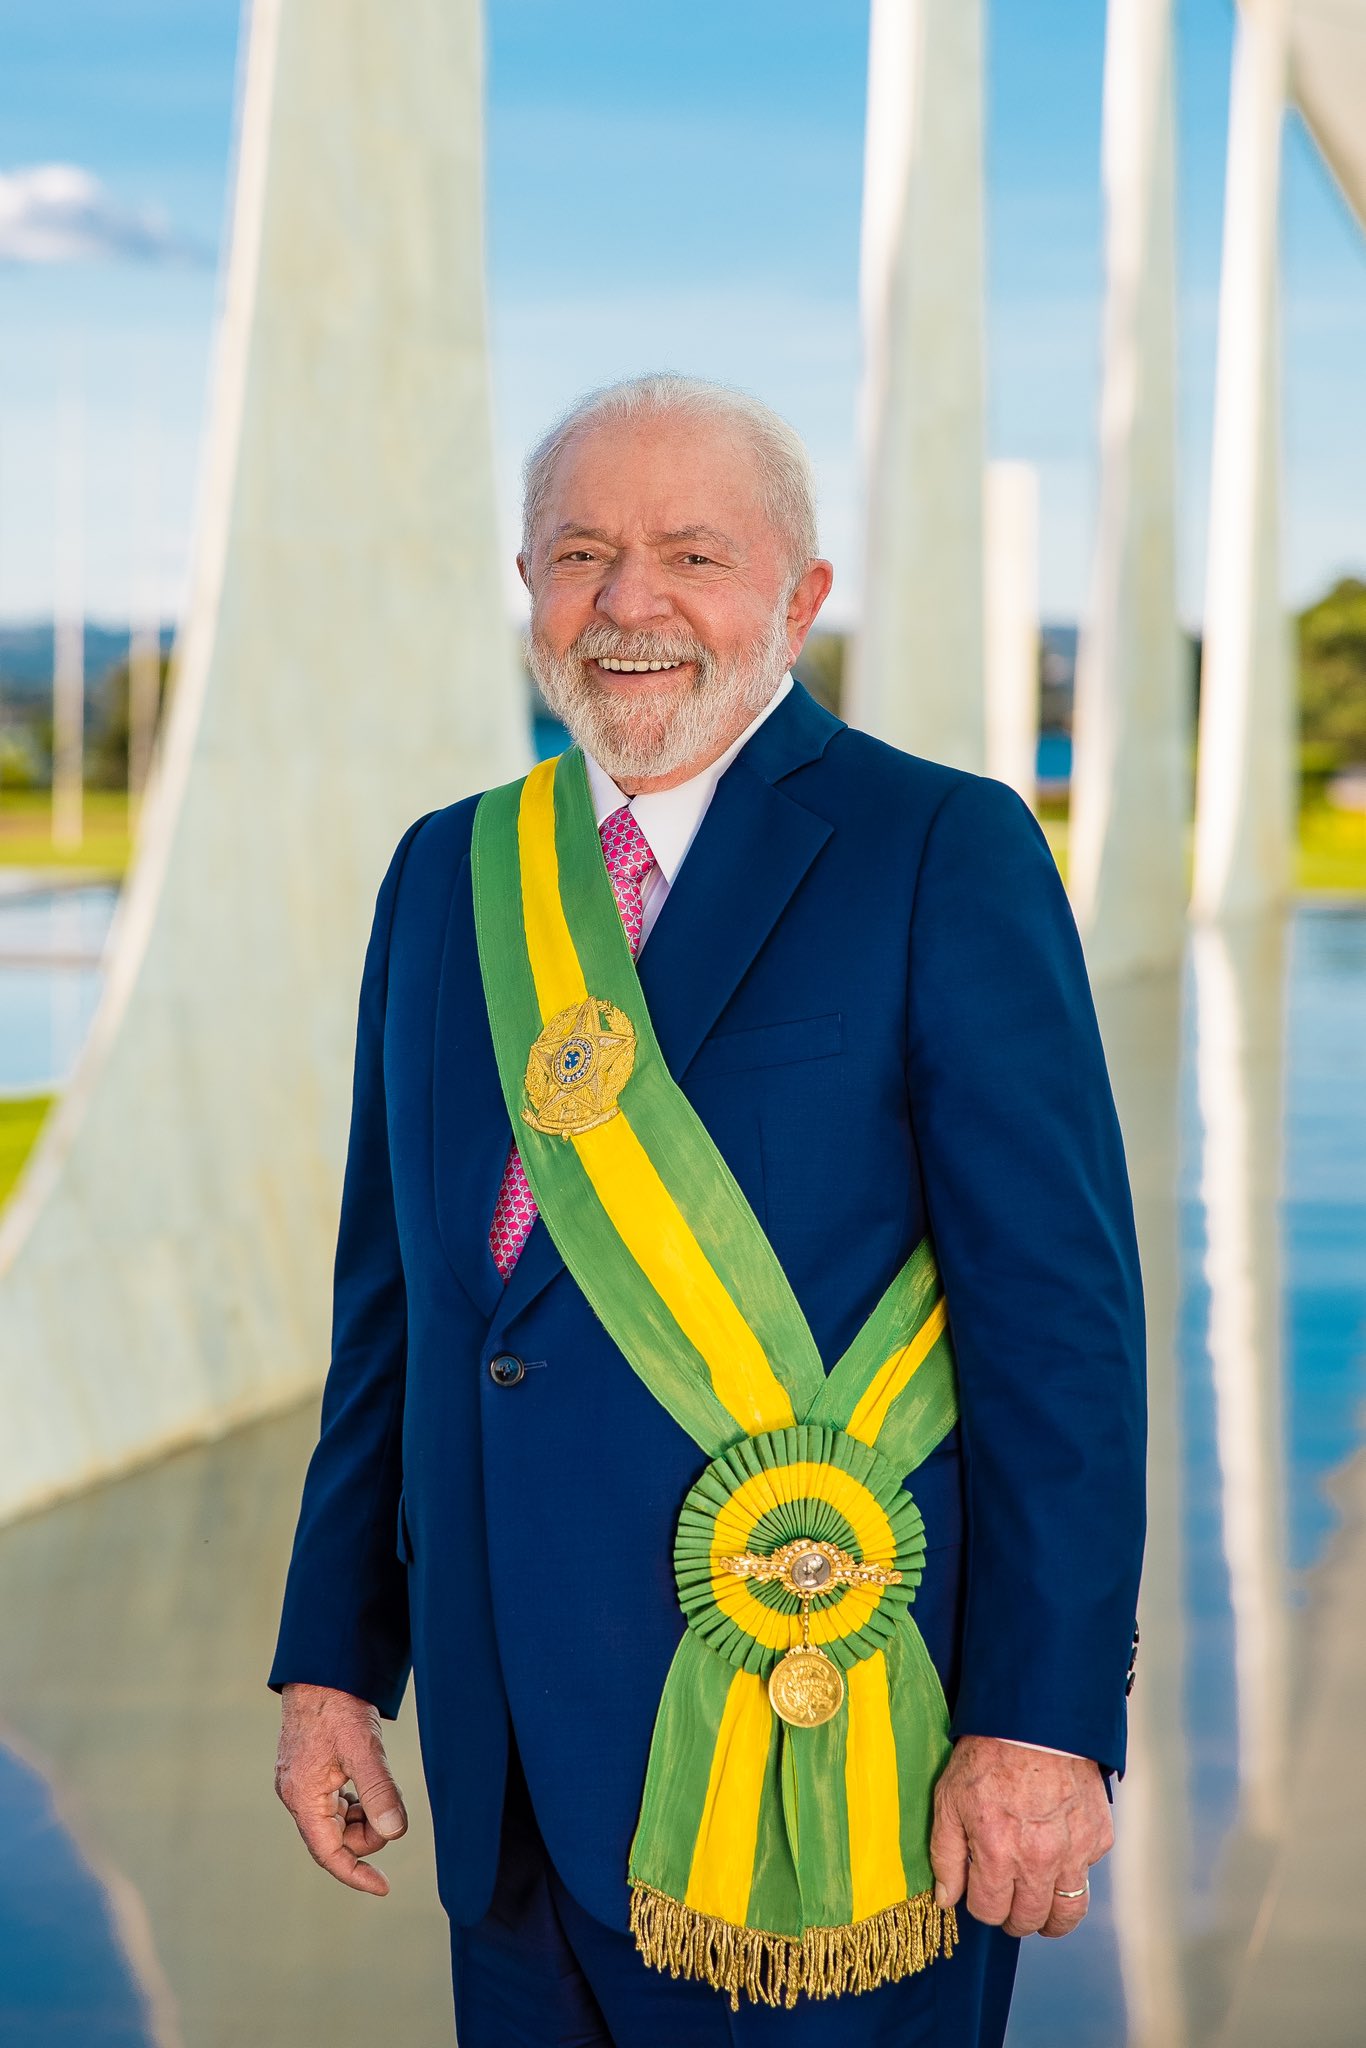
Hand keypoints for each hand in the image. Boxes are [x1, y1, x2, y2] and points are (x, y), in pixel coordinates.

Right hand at [274, 1682, 408, 1895]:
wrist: (320, 1669)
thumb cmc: (337, 1704)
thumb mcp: (363, 1747)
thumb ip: (379, 1790)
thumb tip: (396, 1834)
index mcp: (303, 1796)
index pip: (328, 1853)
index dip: (356, 1874)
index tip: (384, 1887)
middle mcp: (297, 1794)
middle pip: (335, 1839)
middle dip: (367, 1835)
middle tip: (392, 1811)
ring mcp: (301, 1783)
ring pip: (336, 1822)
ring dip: (363, 1817)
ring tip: (382, 1791)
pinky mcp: (309, 1771)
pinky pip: (334, 1803)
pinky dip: (355, 1802)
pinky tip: (369, 1785)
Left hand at [930, 1736, 1112, 1938]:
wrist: (1036, 1720)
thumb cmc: (987, 1755)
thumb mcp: (949, 1800)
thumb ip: (945, 1855)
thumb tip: (945, 1899)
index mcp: (998, 1853)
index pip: (989, 1912)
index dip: (980, 1906)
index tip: (979, 1891)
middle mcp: (1039, 1861)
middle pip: (1028, 1920)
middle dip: (1012, 1917)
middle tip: (1007, 1901)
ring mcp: (1074, 1852)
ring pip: (1067, 1913)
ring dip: (1049, 1915)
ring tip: (1037, 1902)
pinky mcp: (1098, 1837)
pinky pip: (1087, 1873)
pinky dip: (1073, 1871)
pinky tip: (1057, 1850)